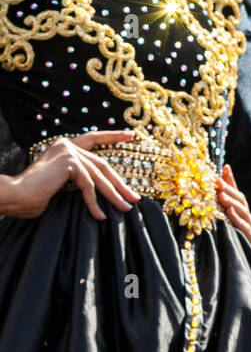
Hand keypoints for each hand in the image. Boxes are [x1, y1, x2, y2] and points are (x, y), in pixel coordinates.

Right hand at [0, 129, 140, 219]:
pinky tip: (99, 216)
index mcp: (64, 148)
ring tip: (125, 208)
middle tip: (134, 197)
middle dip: (120, 183)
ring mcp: (68, 151)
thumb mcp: (61, 184)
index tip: (130, 135)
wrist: (14, 196)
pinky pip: (88, 185)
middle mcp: (67, 145)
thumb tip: (101, 188)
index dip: (112, 136)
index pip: (93, 139)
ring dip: (113, 195)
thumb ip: (78, 179)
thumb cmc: (33, 196)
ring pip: (98, 176)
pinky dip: (94, 202)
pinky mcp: (69, 162)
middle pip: (101, 165)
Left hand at [217, 164, 250, 287]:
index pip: (237, 196)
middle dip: (229, 189)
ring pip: (244, 213)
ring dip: (232, 202)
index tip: (224, 166)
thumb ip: (224, 222)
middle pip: (241, 201)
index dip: (232, 181)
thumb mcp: (232, 236)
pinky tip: (229, 213)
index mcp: (243, 219)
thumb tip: (207, 209)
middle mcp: (249, 222)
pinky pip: (246, 230)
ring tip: (221, 193)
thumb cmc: (243, 255)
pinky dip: (238, 220)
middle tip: (217, 180)